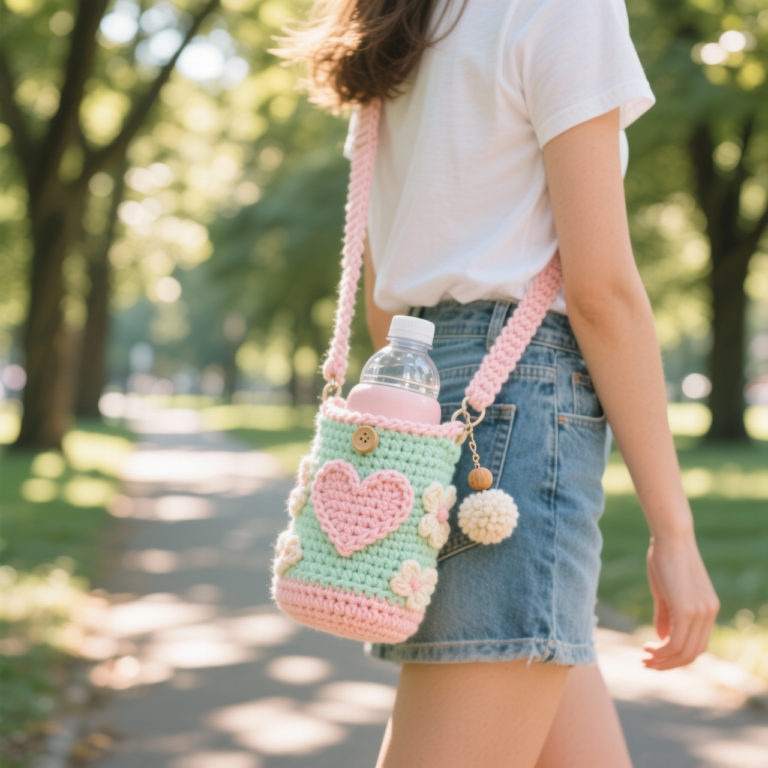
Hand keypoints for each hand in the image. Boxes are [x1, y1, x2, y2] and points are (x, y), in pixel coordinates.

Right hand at [643, 531, 719, 670]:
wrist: (671, 538)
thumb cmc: (666, 558)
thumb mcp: (666, 591)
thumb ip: (666, 615)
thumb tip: (662, 638)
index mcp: (707, 609)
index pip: (697, 644)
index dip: (677, 656)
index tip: (655, 656)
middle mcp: (708, 613)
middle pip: (693, 653)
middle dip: (669, 663)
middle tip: (647, 663)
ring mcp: (700, 613)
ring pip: (685, 651)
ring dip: (664, 660)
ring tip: (644, 658)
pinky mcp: (687, 610)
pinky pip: (676, 642)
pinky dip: (662, 651)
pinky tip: (648, 647)